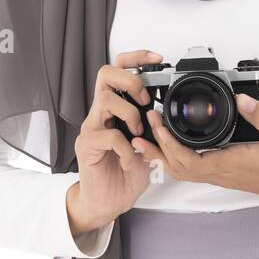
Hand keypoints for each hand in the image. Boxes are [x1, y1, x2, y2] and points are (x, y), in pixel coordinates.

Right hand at [67, 49, 162, 236]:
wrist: (108, 201)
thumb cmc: (127, 172)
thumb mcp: (150, 143)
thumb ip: (156, 126)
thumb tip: (172, 112)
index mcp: (116, 108)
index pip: (119, 69)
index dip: (136, 57)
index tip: (158, 58)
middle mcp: (100, 113)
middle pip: (105, 74)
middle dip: (130, 80)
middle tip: (144, 100)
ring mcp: (91, 127)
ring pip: (106, 100)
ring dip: (130, 114)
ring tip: (138, 133)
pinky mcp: (87, 146)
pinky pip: (109, 135)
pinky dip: (127, 147)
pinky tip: (131, 160)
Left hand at [133, 93, 258, 205]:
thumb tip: (242, 99)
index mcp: (236, 162)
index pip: (192, 159)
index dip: (170, 143)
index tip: (160, 123)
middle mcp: (224, 173)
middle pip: (179, 168)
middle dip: (159, 146)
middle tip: (149, 121)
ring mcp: (223, 176)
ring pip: (183, 172)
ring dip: (163, 155)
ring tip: (149, 136)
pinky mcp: (225, 175)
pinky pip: (192, 172)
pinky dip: (175, 160)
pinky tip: (170, 148)